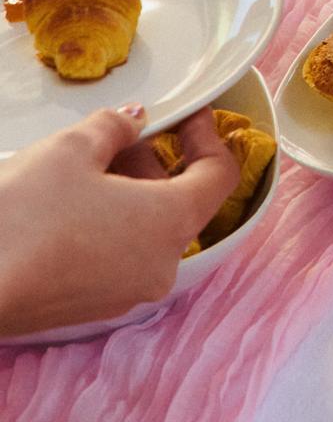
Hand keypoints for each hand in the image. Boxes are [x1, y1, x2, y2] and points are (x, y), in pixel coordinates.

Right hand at [0, 105, 238, 334]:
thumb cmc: (24, 220)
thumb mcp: (72, 148)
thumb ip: (114, 126)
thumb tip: (131, 122)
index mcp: (171, 223)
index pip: (219, 175)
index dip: (207, 136)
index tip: (187, 116)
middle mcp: (160, 265)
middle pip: (182, 202)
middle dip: (156, 161)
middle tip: (124, 133)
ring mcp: (127, 292)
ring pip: (150, 228)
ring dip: (131, 190)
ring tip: (89, 162)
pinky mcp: (95, 305)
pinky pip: (122, 253)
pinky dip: (112, 222)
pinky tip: (72, 200)